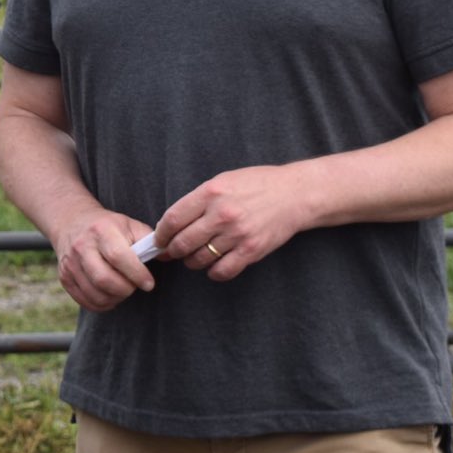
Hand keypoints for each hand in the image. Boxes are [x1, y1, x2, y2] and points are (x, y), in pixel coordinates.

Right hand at [51, 207, 155, 310]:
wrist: (72, 222)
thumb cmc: (108, 226)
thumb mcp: (129, 224)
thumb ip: (148, 239)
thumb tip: (170, 253)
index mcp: (101, 230)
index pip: (118, 257)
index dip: (136, 274)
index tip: (149, 283)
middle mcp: (82, 246)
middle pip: (104, 279)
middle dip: (126, 289)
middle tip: (134, 286)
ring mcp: (70, 263)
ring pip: (95, 294)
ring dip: (115, 299)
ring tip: (123, 290)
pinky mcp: (64, 277)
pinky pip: (85, 301)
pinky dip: (102, 304)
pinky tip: (110, 295)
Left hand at [152, 166, 311, 282]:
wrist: (294, 194)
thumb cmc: (257, 184)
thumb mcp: (223, 180)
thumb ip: (198, 199)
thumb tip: (172, 222)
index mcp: (211, 192)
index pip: (173, 219)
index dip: (161, 234)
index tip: (158, 240)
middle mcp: (221, 214)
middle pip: (182, 242)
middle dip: (172, 251)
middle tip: (171, 253)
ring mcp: (237, 234)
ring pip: (199, 259)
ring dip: (191, 262)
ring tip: (193, 257)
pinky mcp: (251, 250)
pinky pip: (222, 271)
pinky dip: (213, 272)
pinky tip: (214, 266)